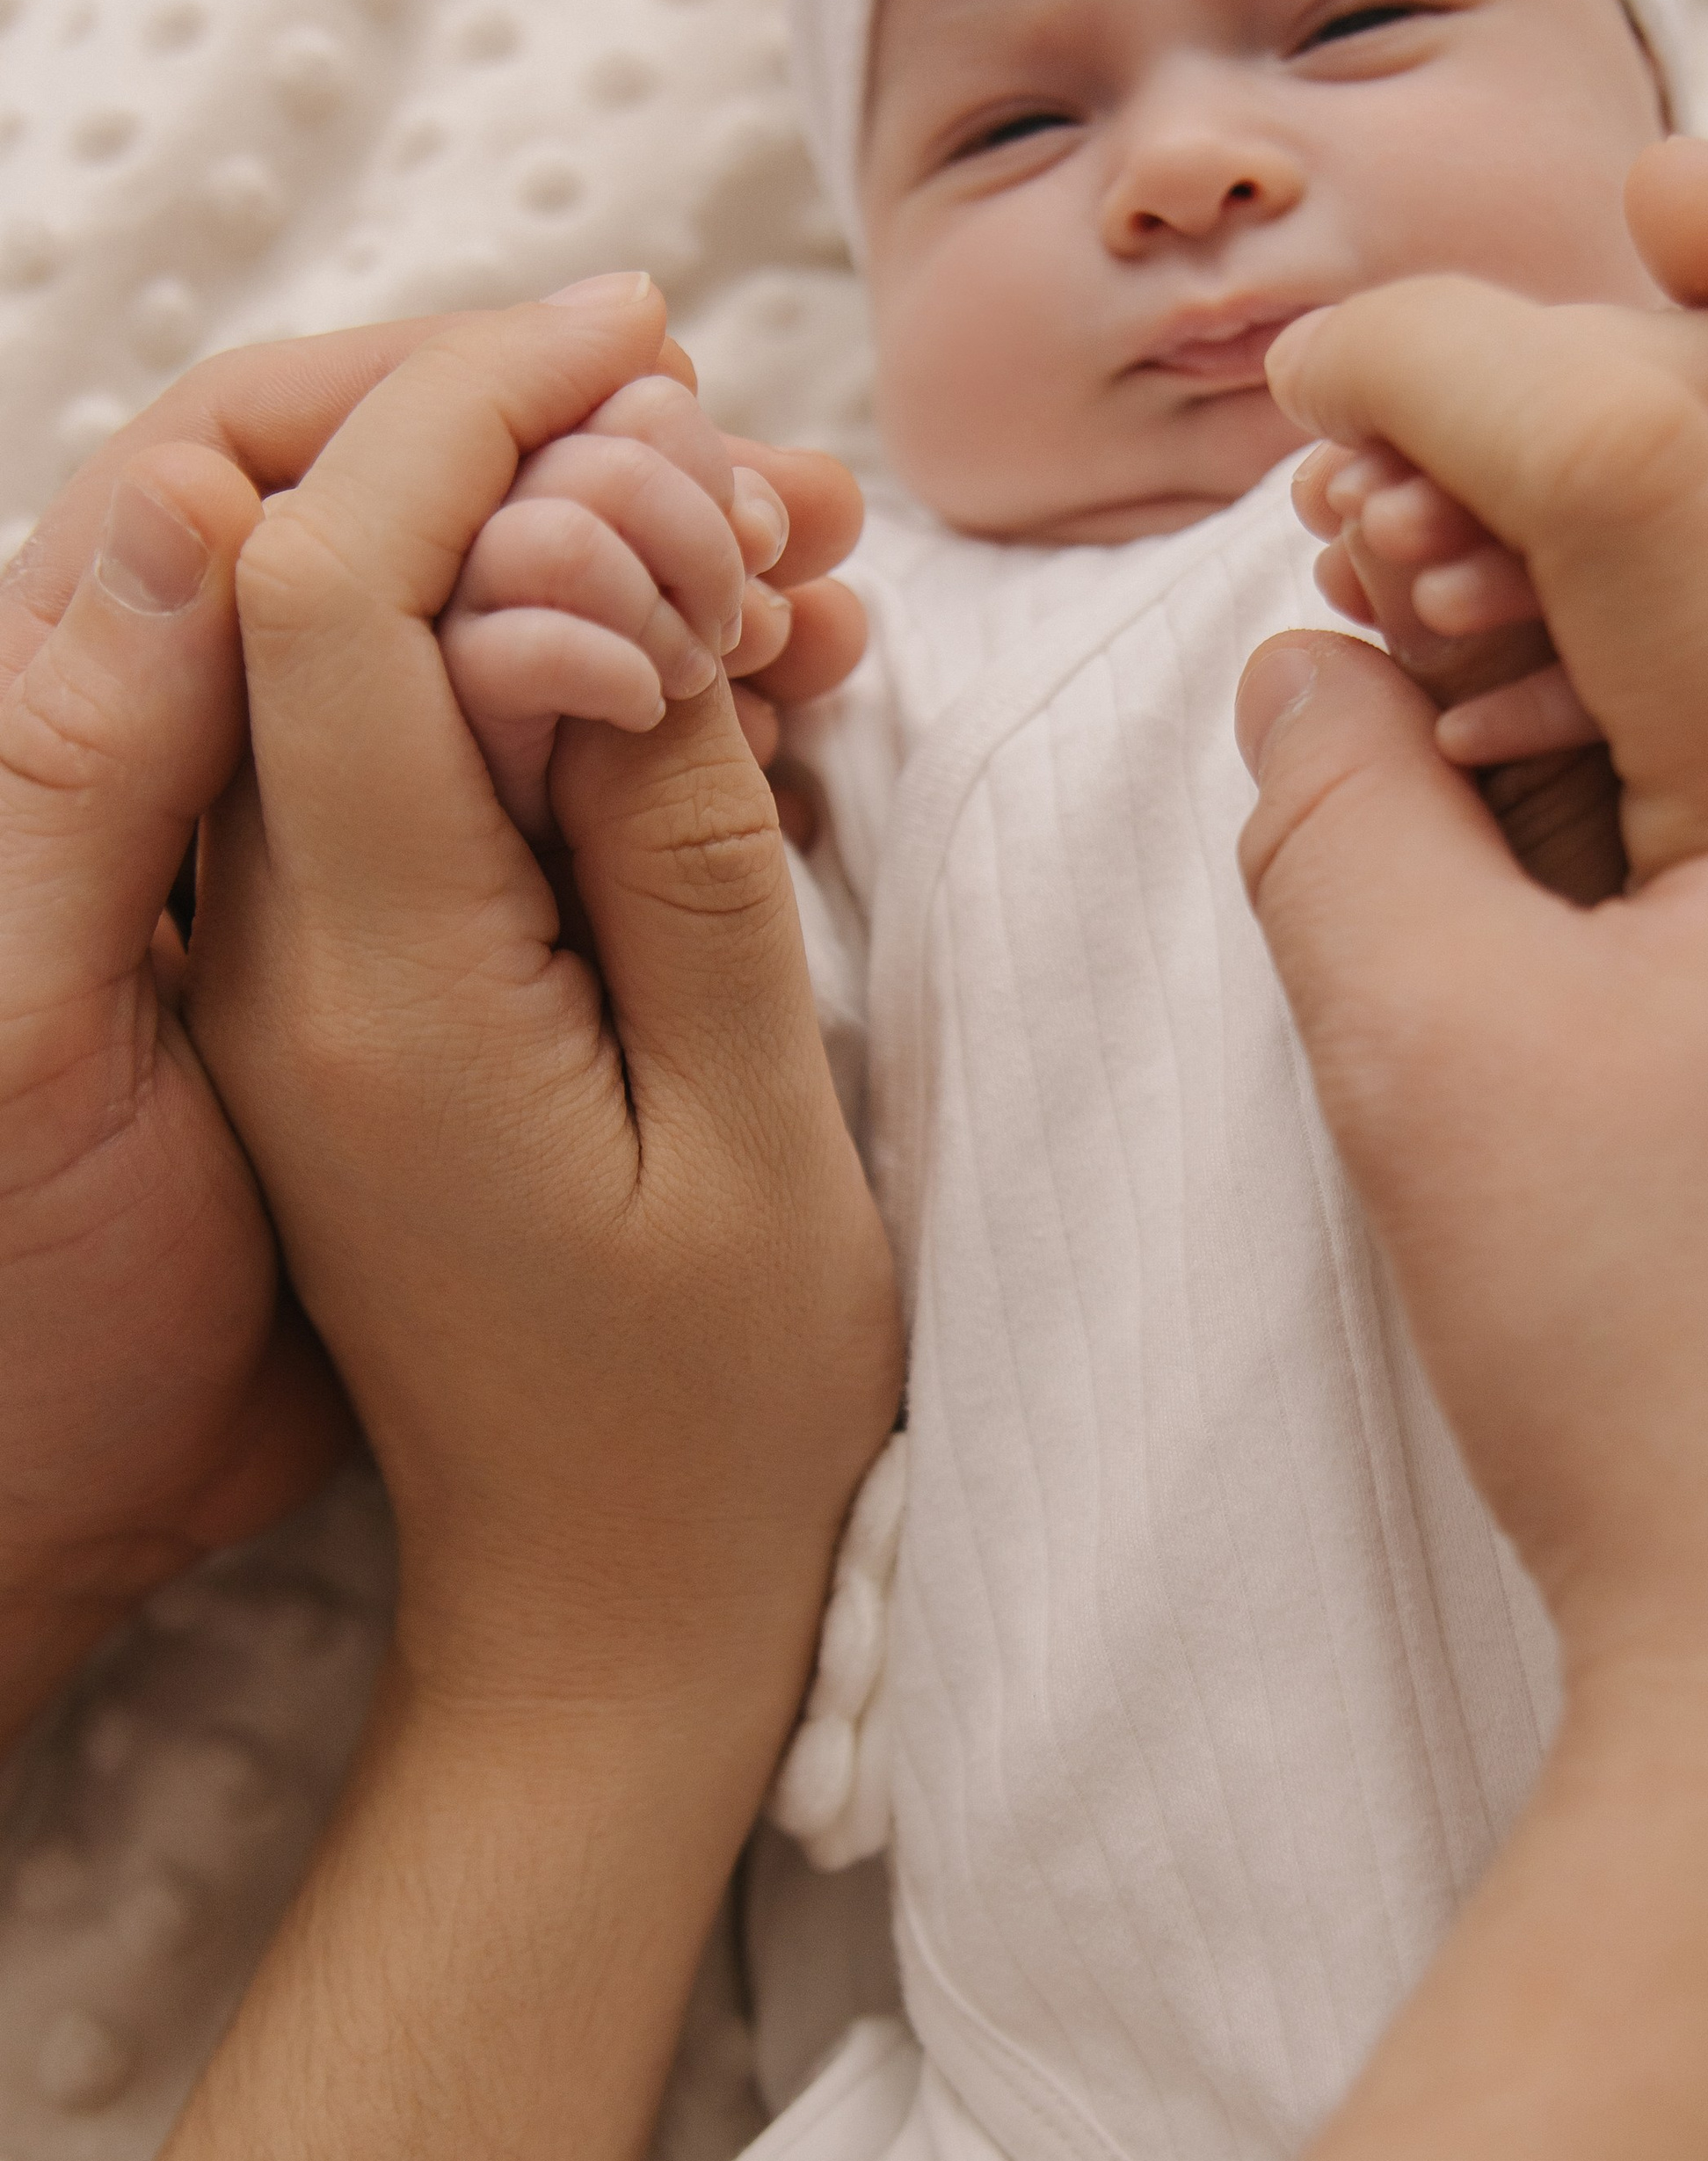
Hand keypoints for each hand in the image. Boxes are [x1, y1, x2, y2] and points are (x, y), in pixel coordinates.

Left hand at [112, 277, 896, 2160]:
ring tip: (776, 571)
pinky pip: (430, 794)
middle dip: (536, 473)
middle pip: (338, 597)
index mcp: (372, 987)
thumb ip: (676, 863)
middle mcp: (284, 962)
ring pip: (387, 683)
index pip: (339, 588)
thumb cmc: (701, 1426)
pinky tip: (720, 705)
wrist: (589, 1617)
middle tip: (758, 473)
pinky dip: (556, 710)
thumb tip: (627, 611)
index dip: (475, 426)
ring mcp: (304, 990)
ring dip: (561, 582)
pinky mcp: (357, 1018)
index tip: (642, 349)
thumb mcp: (745, 1148)